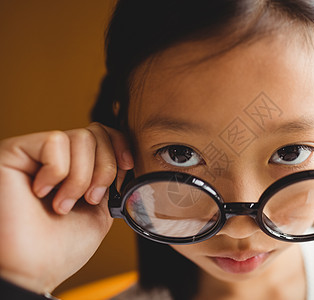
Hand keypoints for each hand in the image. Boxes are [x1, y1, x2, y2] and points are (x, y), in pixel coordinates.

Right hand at [0, 123, 133, 293]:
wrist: (35, 269)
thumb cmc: (62, 246)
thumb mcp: (101, 210)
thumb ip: (111, 182)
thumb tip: (125, 158)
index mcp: (74, 168)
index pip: (102, 133)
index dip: (119, 144)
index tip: (127, 166)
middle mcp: (54, 157)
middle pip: (95, 133)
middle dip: (103, 168)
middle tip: (89, 199)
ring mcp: (34, 153)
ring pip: (79, 137)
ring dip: (80, 177)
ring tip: (63, 204)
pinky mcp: (14, 152)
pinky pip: (55, 142)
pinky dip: (58, 172)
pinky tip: (41, 193)